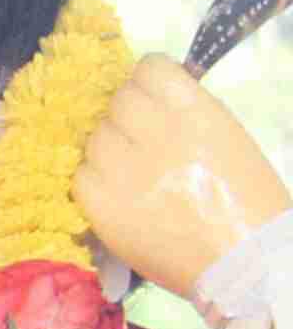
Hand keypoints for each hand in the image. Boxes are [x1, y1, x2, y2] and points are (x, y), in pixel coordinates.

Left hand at [74, 58, 291, 306]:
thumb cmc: (247, 198)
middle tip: (140, 137)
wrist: (243, 259)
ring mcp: (125, 173)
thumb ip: (187, 111)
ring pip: (95, 138)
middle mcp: (157, 136)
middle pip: (118, 102)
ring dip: (109, 148)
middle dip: (127, 114)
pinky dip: (95, 180)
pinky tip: (119, 191)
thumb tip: (149, 95)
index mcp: (196, 112)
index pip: (148, 70)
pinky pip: (81, 177)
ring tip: (133, 169)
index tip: (148, 94)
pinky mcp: (103, 208)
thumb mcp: (228, 135)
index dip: (146, 80)